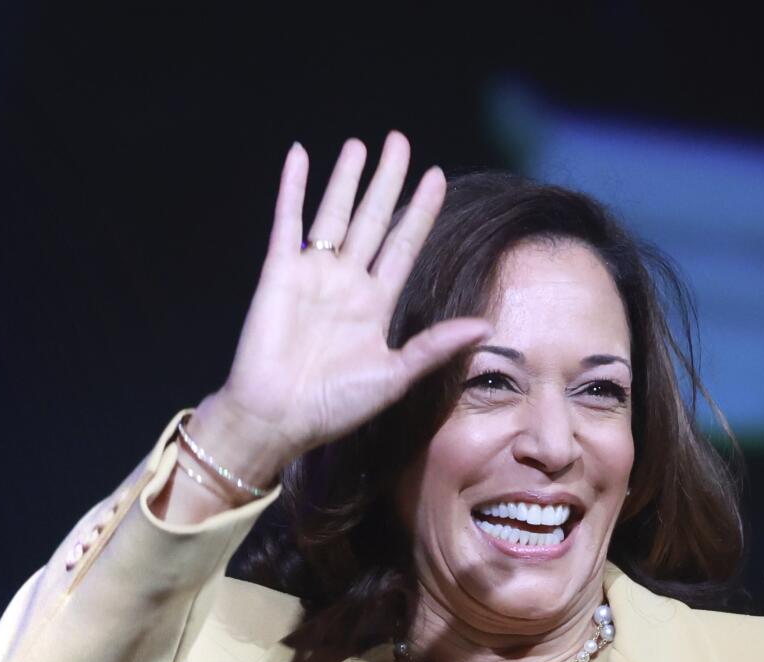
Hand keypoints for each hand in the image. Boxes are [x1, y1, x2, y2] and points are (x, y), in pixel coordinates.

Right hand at [195, 132, 491, 479]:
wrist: (277, 417)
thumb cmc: (334, 406)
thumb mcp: (394, 376)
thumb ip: (434, 346)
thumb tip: (486, 326)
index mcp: (375, 305)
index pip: (404, 245)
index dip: (420, 212)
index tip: (437, 177)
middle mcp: (346, 283)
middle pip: (372, 219)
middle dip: (387, 181)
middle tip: (399, 141)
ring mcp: (313, 274)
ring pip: (334, 213)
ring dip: (346, 178)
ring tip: (360, 144)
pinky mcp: (279, 272)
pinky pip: (287, 220)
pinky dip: (292, 187)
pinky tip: (299, 155)